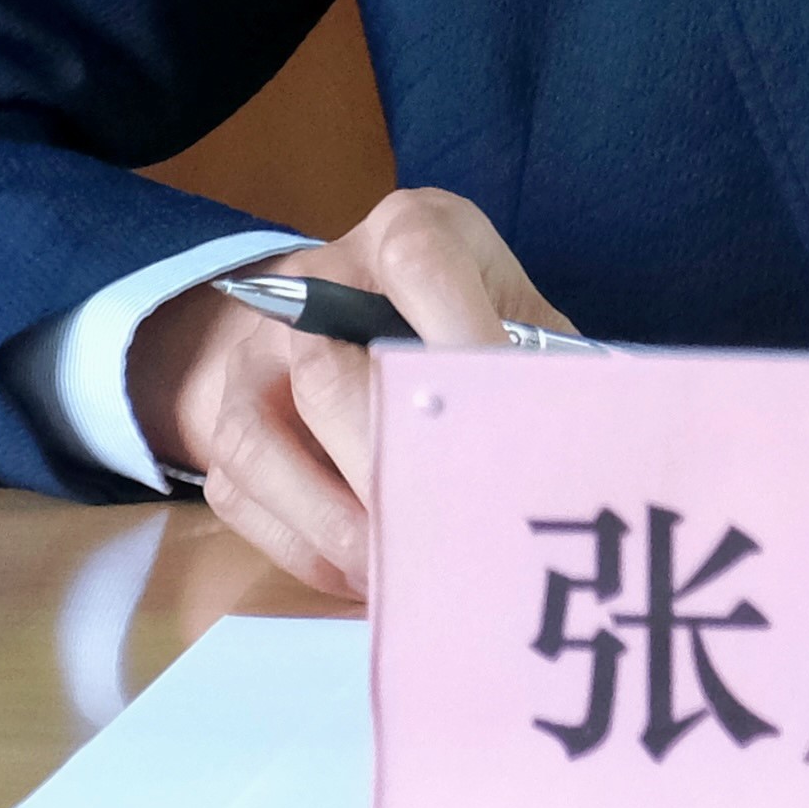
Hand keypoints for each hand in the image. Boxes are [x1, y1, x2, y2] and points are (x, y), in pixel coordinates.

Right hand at [126, 190, 581, 600]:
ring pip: (262, 443)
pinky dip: (307, 547)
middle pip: (328, 372)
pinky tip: (369, 576)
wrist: (350, 310)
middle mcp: (317, 282)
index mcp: (407, 231)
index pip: (419, 265)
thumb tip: (586, 445)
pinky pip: (241, 493)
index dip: (460, 341)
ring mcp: (255, 351)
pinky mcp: (222, 418)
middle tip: (447, 527)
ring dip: (338, 523)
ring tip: (403, 572)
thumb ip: (547, 365)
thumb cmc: (468, 321)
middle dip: (388, 464)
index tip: (506, 425)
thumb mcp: (518, 314)